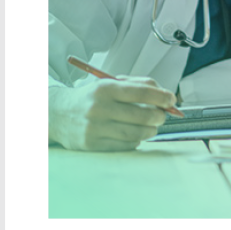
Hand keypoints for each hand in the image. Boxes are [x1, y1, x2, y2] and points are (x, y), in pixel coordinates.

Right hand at [48, 77, 177, 150]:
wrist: (58, 113)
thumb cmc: (92, 97)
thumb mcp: (111, 83)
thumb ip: (139, 85)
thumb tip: (166, 96)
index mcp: (105, 88)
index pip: (142, 92)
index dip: (162, 97)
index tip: (172, 100)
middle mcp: (99, 108)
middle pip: (142, 115)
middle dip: (160, 116)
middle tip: (162, 116)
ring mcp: (94, 128)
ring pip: (136, 133)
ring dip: (151, 131)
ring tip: (152, 127)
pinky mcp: (92, 144)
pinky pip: (124, 145)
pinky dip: (135, 140)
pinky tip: (135, 135)